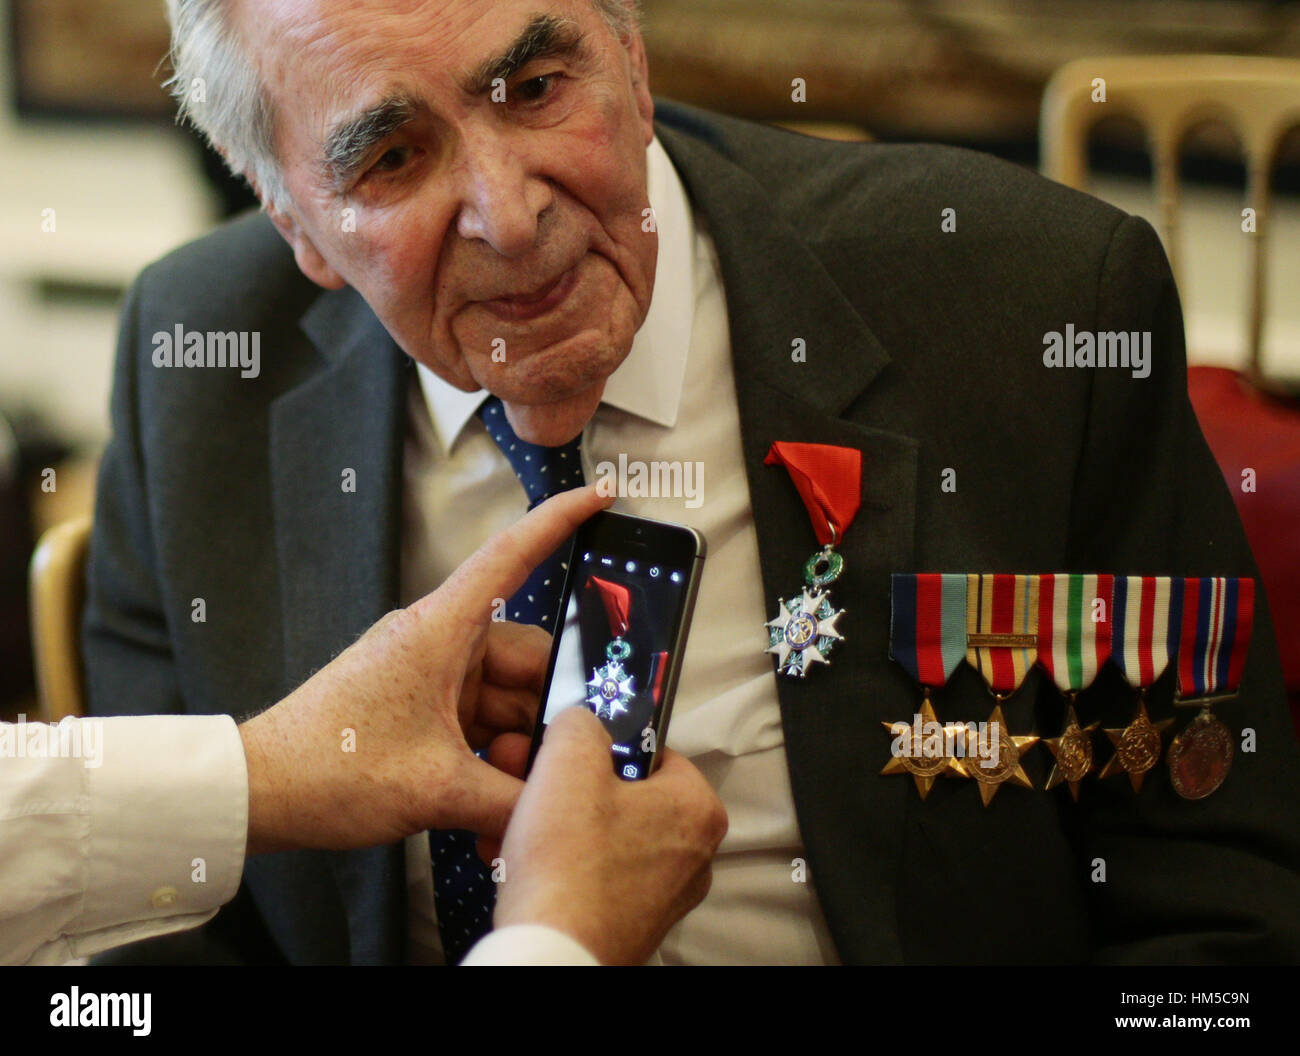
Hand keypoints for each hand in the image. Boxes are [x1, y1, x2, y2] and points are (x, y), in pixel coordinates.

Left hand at [238, 484, 612, 854]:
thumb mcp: (433, 790)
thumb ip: (511, 802)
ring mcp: (433, 677)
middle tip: (560, 762)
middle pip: (528, 657)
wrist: (260, 793)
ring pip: (508, 697)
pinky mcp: (425, 707)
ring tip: (516, 799)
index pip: (511, 557)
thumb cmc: (324, 769)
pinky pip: (482, 723)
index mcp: (440, 632)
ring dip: (521, 747)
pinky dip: (495, 760)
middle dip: (550, 711)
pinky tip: (499, 803)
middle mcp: (440, 644)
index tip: (600, 494)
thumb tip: (557, 808)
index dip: (559, 521)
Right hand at [492, 707, 727, 964]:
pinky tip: (522, 861)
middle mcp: (693, 852)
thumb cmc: (568, 869)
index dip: (599, 747)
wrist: (552, 954)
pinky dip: (560, 863)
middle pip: (621, 794)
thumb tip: (581, 721)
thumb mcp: (567, 763)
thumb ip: (580, 723)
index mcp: (696, 807)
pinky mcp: (634, 919)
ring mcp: (665, 891)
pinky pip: (595, 873)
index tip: (565, 753)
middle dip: (565, 789)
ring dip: (554, 825)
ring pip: (602, 834)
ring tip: (515, 827)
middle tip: (530, 787)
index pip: (649, 751)